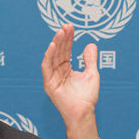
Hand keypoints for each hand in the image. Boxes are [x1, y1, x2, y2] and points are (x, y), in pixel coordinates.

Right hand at [41, 24, 99, 138]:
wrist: (84, 112)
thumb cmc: (87, 97)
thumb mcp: (92, 74)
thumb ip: (90, 59)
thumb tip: (90, 44)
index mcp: (66, 68)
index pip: (66, 50)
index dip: (68, 38)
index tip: (71, 27)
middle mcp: (58, 71)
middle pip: (59, 51)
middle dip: (62, 38)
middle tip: (66, 26)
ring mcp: (53, 77)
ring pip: (52, 57)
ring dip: (56, 44)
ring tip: (60, 32)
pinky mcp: (49, 84)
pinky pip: (47, 68)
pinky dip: (49, 56)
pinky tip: (53, 46)